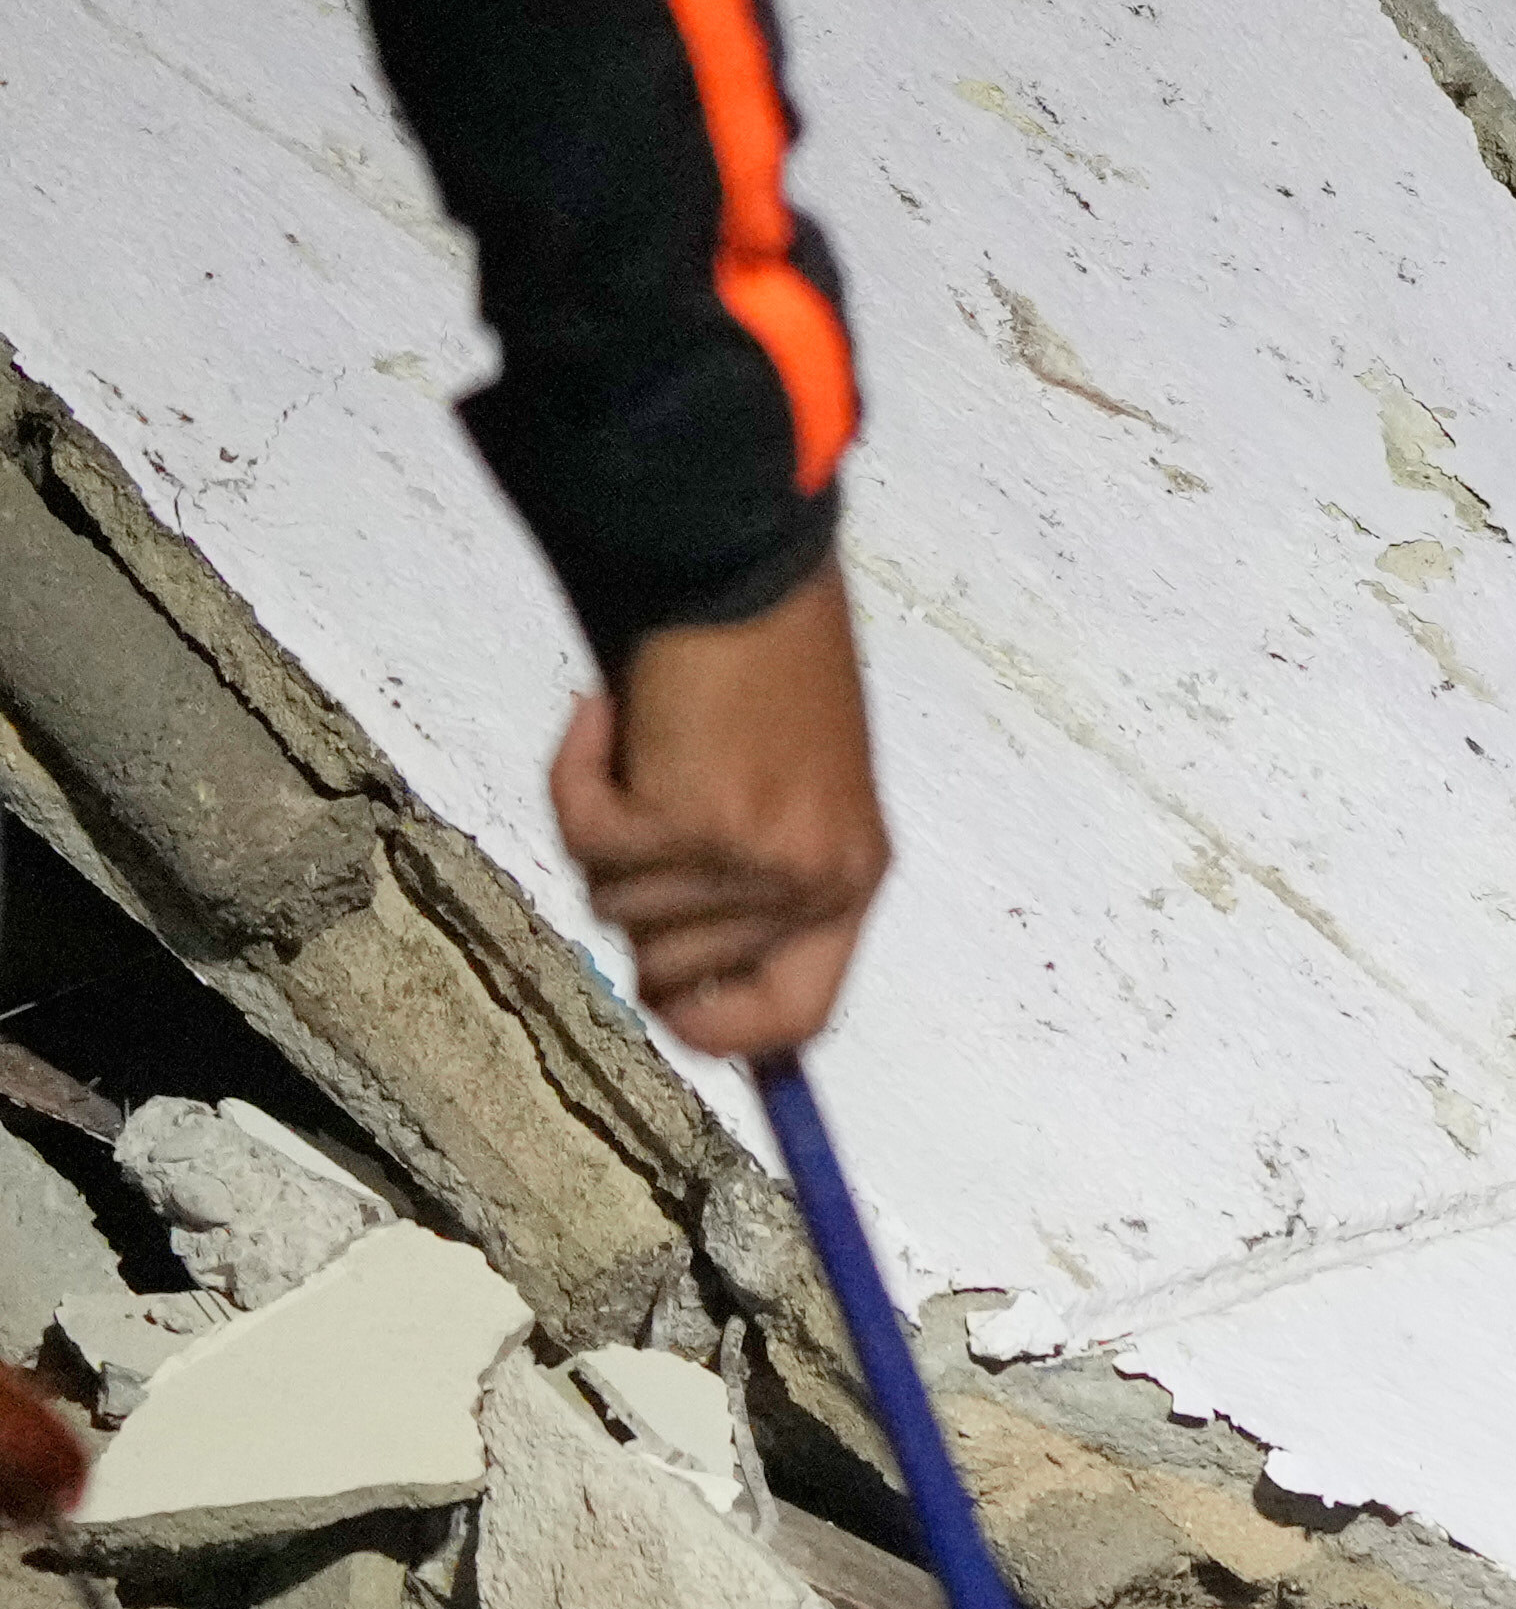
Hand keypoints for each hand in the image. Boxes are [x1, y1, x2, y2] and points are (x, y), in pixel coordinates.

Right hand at [553, 563, 883, 1065]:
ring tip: (649, 743)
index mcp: (851, 883)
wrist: (749, 574)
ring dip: (603, 824)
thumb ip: (747, 891)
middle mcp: (815, 883)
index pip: (795, 1019)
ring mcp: (755, 858)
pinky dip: (572, 772)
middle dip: (632, 896)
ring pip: (613, 903)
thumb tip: (672, 991)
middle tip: (649, 805)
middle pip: (668, 970)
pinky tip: (610, 715)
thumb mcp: (789, 799)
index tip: (666, 1007)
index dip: (722, 1033)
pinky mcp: (687, 818)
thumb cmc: (768, 670)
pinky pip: (580, 833)